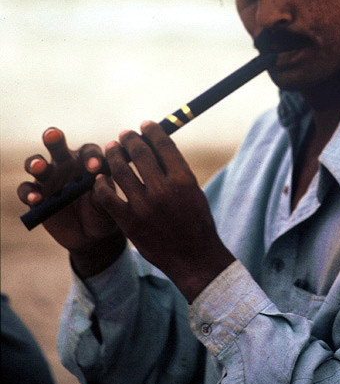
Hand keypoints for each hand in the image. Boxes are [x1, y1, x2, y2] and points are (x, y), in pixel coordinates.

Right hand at [17, 128, 125, 275]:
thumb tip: (101, 180)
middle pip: (57, 146)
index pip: (89, 151)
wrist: (91, 236)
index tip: (95, 167)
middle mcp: (66, 164)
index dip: (91, 157)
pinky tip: (36, 199)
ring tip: (39, 167)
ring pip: (37, 164)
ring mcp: (49, 178)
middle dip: (54, 138)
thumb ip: (105, 191)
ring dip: (37, 163)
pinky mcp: (36, 195)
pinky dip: (29, 193)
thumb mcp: (108, 204)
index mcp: (88, 161)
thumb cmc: (103, 212)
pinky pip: (27, 190)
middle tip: (53, 135)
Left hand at [94, 121, 234, 301]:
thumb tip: (157, 144)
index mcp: (183, 179)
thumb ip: (176, 169)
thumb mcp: (193, 190)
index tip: (145, 125)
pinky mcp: (129, 222)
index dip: (152, 131)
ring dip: (113, 155)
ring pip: (121, 171)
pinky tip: (100, 178)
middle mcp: (164, 190)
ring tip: (111, 149)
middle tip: (124, 135)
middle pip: (140, 153)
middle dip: (130, 139)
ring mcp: (145, 206)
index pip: (163, 145)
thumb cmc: (196, 222)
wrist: (194, 258)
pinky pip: (107, 197)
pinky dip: (101, 184)